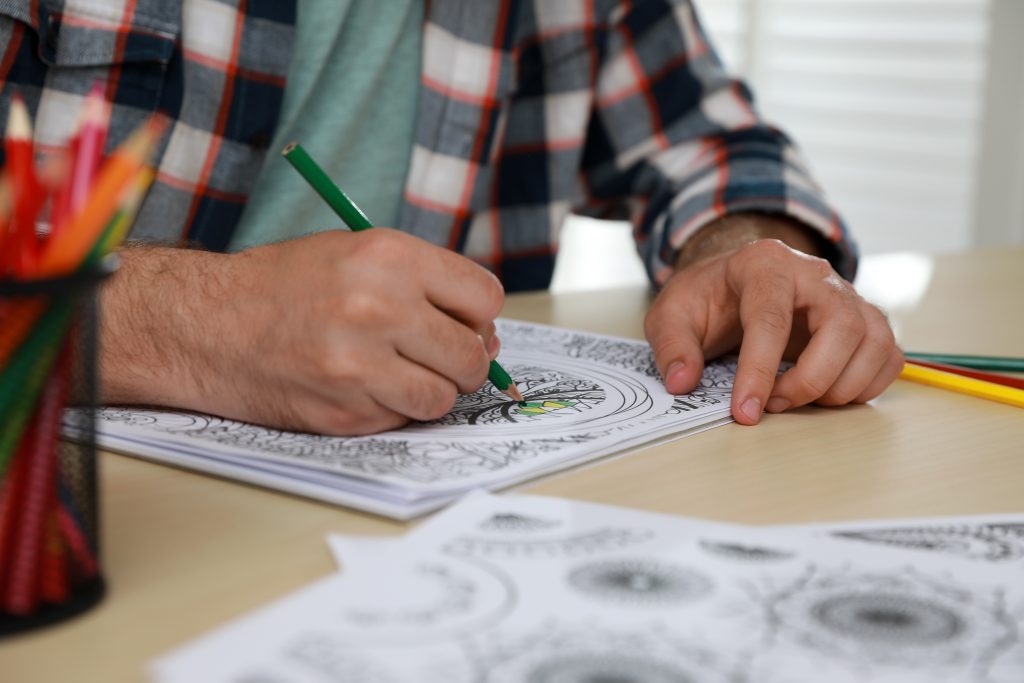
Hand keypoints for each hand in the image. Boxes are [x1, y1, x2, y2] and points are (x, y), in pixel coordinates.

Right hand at [100, 230, 504, 434]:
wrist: (206, 324)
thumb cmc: (282, 285)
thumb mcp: (354, 252)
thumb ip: (422, 283)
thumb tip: (483, 331)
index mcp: (389, 257)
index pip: (484, 298)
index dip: (479, 316)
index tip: (465, 323)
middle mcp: (380, 308)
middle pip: (471, 355)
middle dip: (464, 361)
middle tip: (438, 357)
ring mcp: (361, 366)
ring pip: (443, 397)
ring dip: (431, 391)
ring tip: (399, 373)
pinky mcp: (344, 411)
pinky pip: (401, 420)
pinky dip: (392, 409)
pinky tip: (362, 387)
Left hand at [644, 217, 903, 424]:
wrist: (732, 283)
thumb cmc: (706, 298)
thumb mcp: (670, 314)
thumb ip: (672, 346)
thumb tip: (683, 382)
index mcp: (764, 264)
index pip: (771, 318)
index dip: (759, 370)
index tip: (745, 411)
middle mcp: (815, 274)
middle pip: (840, 327)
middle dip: (809, 380)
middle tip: (773, 406)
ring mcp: (847, 295)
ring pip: (873, 341)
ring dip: (840, 387)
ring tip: (796, 401)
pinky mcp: (864, 320)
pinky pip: (888, 355)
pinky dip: (866, 386)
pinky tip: (827, 395)